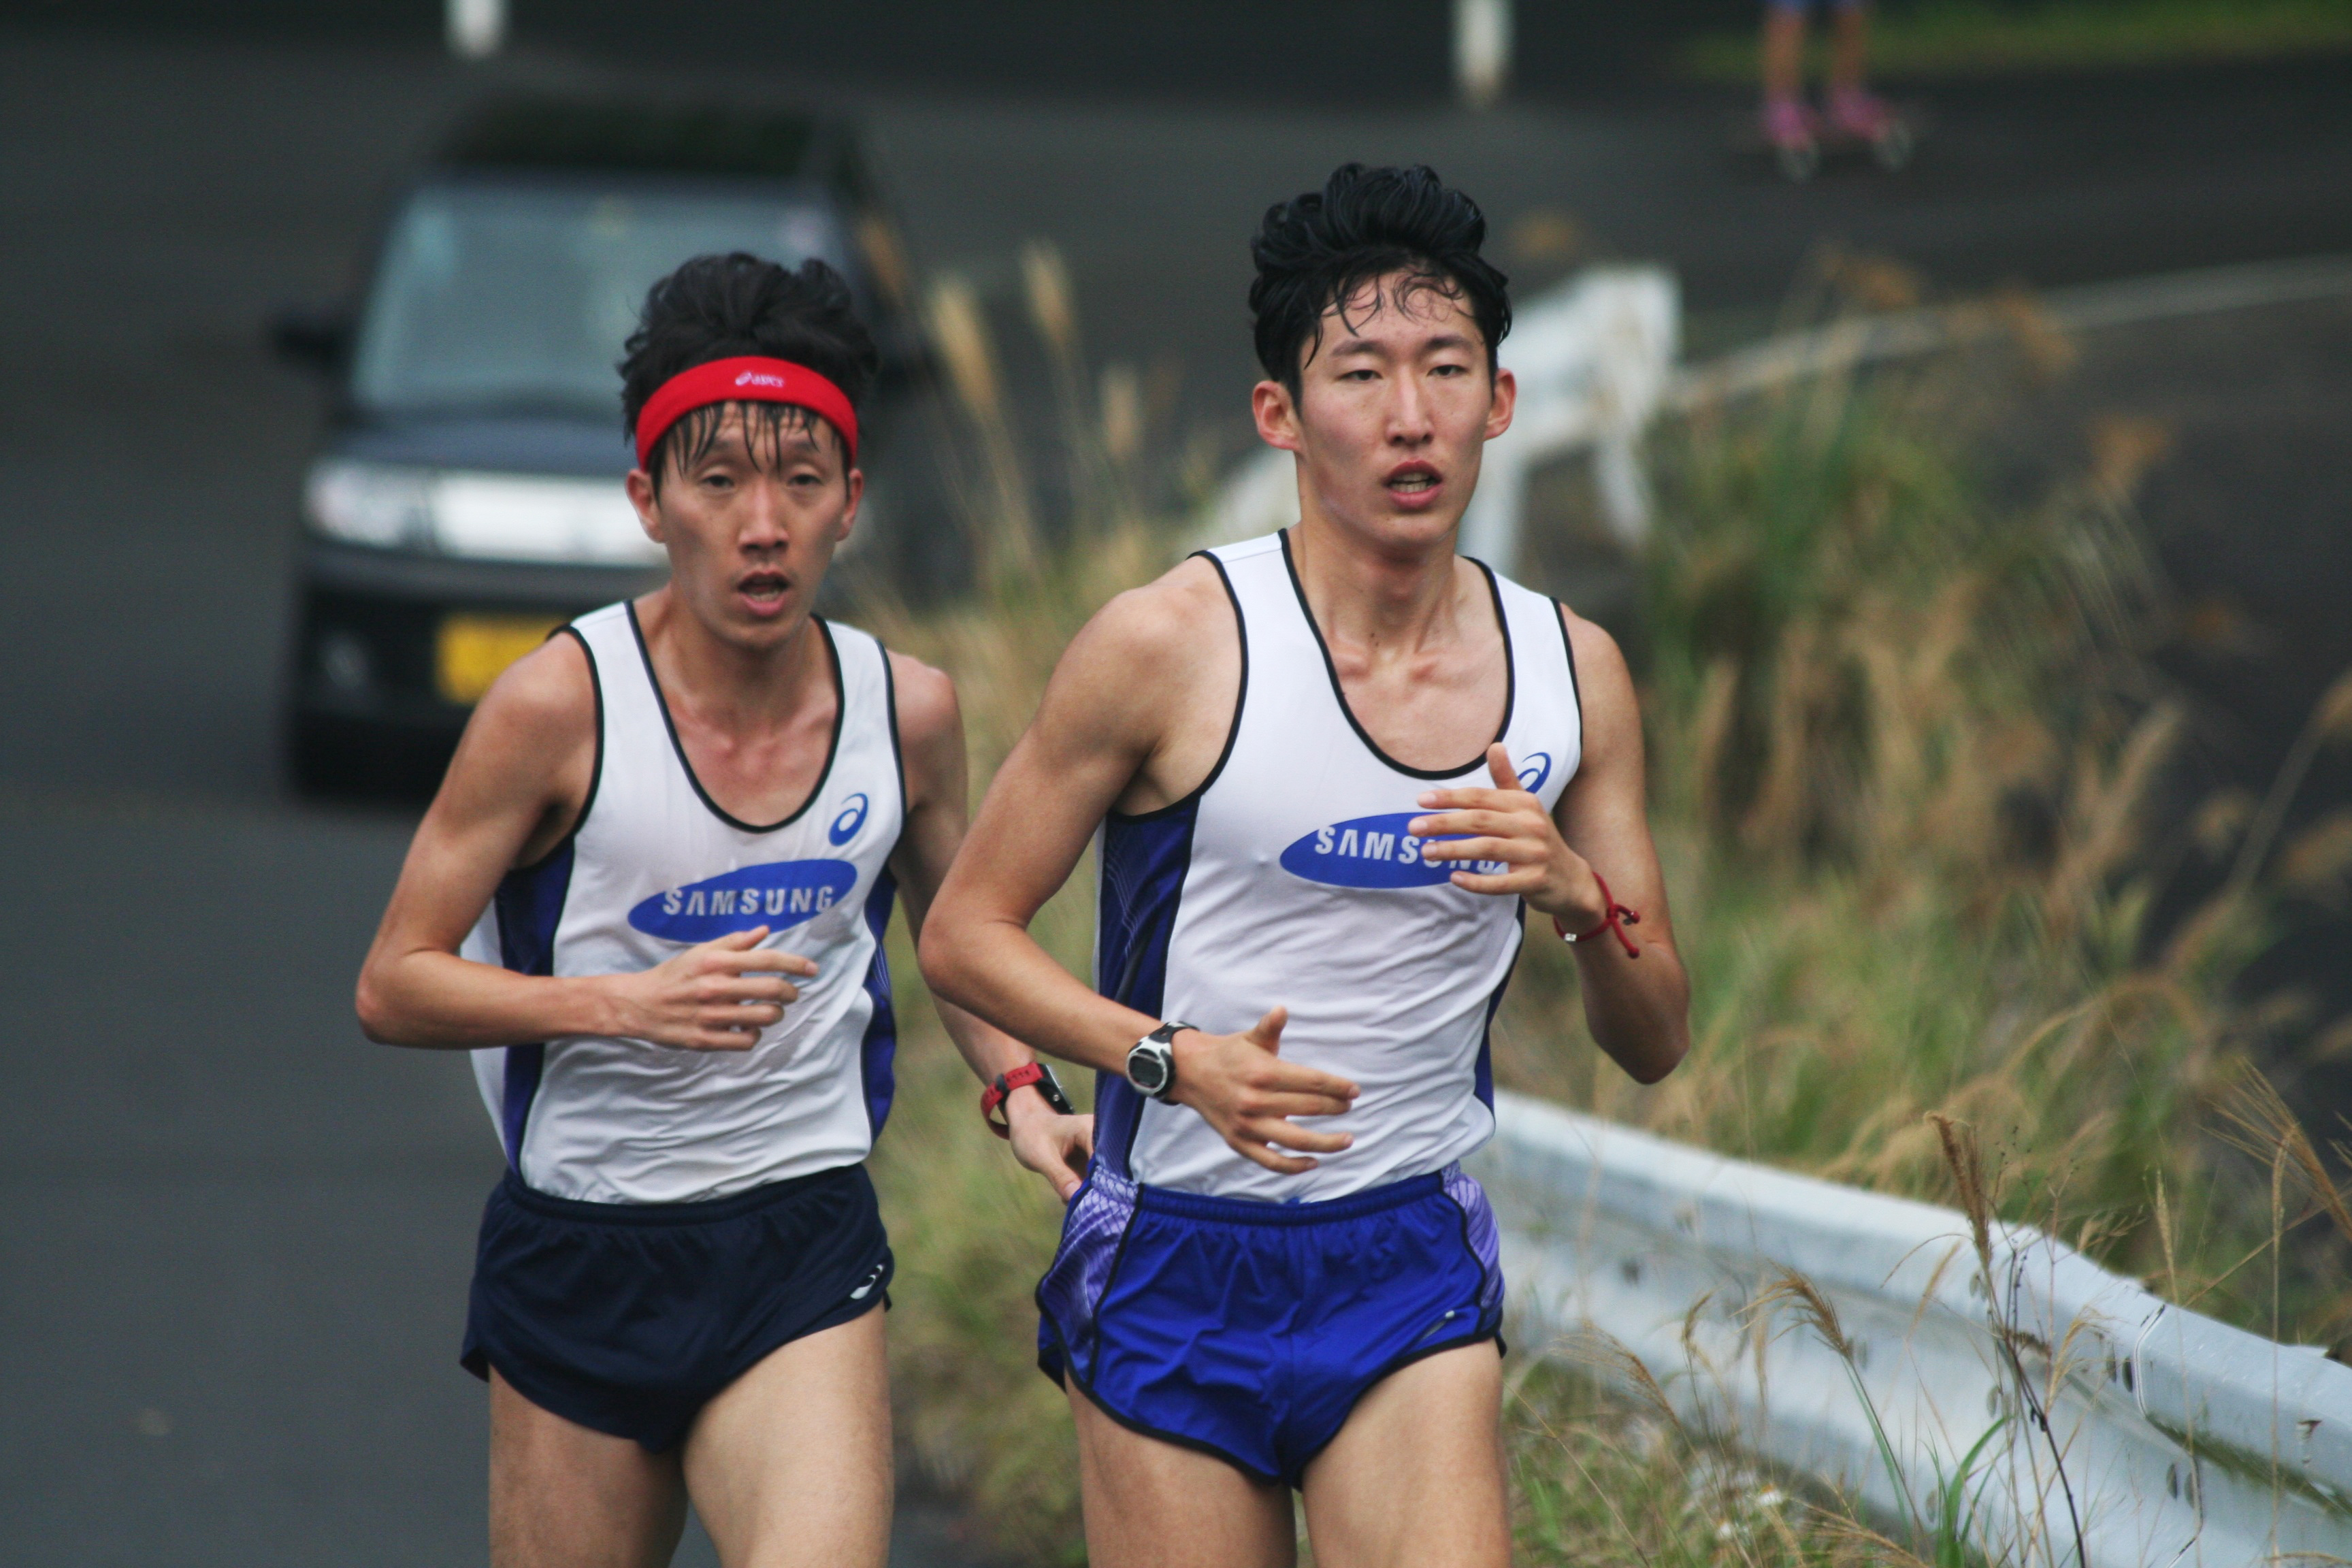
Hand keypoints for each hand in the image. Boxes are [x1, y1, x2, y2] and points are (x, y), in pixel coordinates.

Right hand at [601, 926, 816, 1051]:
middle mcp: (715, 987)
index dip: (796, 964)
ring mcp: (711, 1016)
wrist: (638, 1004)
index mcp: (716, 962)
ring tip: (769, 1011)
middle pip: (772, 989)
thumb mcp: (701, 953)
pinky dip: (754, 1034)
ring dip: (774, 1014)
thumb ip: (734, 942)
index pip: (767, 960)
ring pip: (764, 1017)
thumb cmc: (673, 976)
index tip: (812, 969)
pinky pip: (746, 1041)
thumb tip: (764, 931)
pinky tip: (749, 1027)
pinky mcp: (705, 1039)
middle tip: (790, 993)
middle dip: (790, 992)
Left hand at [1003, 1088, 1094, 1200]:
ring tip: (1068, 1199)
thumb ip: (1060, 1177)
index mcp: (1090, 1129)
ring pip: (1100, 1180)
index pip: (1104, 1160)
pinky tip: (1067, 1195)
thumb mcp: (1041, 1157)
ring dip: (1087, 1194)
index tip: (1087, 1201)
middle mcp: (1100, 1139)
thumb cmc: (1032, 1135)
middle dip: (1093, 1191)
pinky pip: (1092, 1183)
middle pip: (1106, 1170)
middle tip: (1076, 1205)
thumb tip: (1076, 1198)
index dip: (1099, 1182)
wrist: (1028, 1126)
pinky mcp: (1092, 1164)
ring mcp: (1097, 1152)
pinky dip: (1081, 1192)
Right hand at [1168, 1008, 1359, 1174]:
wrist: (1190, 1073)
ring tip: (1347, 1140)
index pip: (1311, 1081)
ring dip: (1325, 1142)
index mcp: (1263, 1072)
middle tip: (1348, 1106)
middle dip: (1335, 1107)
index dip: (1337, 1087)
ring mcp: (1247, 1125)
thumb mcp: (1251, 1038)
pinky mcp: (1238, 1142)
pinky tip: (1313, 1162)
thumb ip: (1270, 1027)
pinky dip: (1293, 1166)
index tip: (1355, 1091)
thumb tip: (1282, 1010)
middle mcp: (1255, 1100)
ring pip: (1295, 1139)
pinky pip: (1270, 1161)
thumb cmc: (1229, 1054)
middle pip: (1308, 1107)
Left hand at [1410, 744, 1604, 927]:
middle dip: (1444, 823)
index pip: (1480, 797)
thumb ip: (1506, 779)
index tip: (1420, 800)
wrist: (1570, 878)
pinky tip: (1454, 878)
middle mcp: (1531, 825)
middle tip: (1413, 827)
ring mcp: (1535, 853)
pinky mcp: (1535, 880)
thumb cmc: (1537, 837)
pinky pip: (1501, 882)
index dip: (1450, 798)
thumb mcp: (1525, 806)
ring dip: (1453, 850)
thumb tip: (1494, 744)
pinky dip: (1476, 881)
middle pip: (1480, 821)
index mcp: (1524, 803)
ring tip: (1426, 852)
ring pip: (1487, 849)